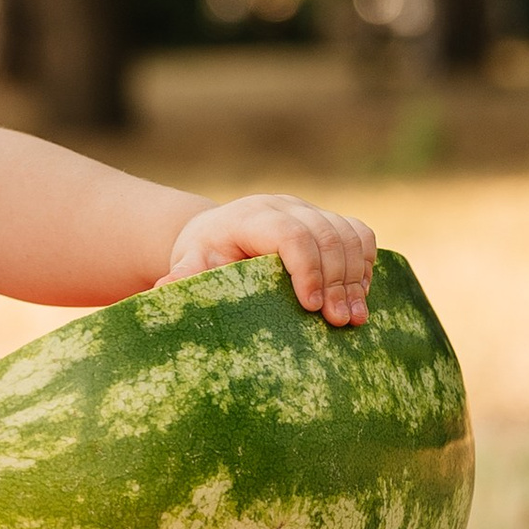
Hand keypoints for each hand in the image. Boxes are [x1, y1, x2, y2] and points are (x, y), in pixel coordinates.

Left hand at [161, 191, 376, 327]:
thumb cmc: (204, 255)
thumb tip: (164, 291)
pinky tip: (359, 296)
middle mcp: (285, 206)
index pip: (290, 233)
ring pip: (348, 235)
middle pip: (326, 235)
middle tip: (338, 322)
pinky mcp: (328, 221)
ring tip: (354, 318)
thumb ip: (183, 276)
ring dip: (356, 278)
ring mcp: (310, 211)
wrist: (218, 235)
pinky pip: (360, 235)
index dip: (306, 267)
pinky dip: (364, 265)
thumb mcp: (189, 264)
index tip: (309, 306)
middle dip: (336, 281)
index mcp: (251, 216)